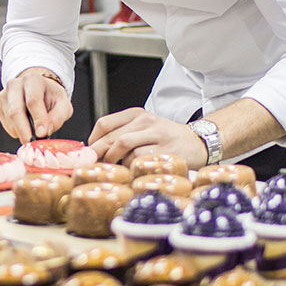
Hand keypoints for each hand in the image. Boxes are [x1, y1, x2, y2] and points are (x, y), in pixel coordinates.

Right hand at [0, 68, 73, 143]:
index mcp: (33, 80)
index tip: (42, 134)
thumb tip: (44, 132)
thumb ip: (57, 117)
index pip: (33, 101)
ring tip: (34, 132)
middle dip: (25, 131)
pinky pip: (6, 125)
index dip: (38, 119)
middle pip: (15, 111)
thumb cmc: (51, 97)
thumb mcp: (63, 105)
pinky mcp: (0, 107)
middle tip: (33, 142)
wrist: (39, 90)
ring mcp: (4, 95)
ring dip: (22, 132)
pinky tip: (26, 127)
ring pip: (10, 120)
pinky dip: (17, 131)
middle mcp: (15, 84)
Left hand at [88, 107, 207, 167]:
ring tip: (116, 170)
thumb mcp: (143, 130)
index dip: (93, 141)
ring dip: (116, 161)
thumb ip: (121, 136)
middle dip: (99, 155)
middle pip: (112, 137)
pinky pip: (140, 159)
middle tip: (94, 167)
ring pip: (124, 147)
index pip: (105, 124)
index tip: (88, 154)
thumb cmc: (165, 140)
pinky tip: (133, 172)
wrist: (197, 143)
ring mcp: (157, 134)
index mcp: (137, 114)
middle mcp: (146, 121)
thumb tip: (94, 154)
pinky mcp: (166, 150)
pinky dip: (131, 167)